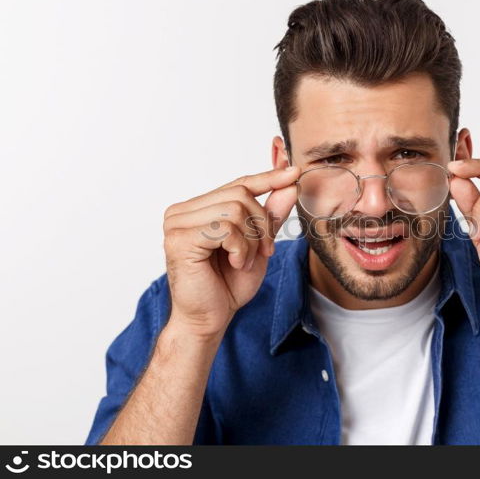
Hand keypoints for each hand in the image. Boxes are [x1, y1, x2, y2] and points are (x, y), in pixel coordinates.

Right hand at [162, 166, 300, 339]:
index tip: (293, 171)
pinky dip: (240, 248)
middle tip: (262, 251)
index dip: (267, 178)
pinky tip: (234, 263)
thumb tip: (290, 183)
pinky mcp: (179, 239)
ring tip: (243, 261)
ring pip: (235, 210)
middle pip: (240, 194)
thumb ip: (271, 215)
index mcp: (198, 209)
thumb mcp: (259, 244)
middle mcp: (183, 211)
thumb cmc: (228, 284)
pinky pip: (224, 228)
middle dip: (262, 225)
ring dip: (251, 240)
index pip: (237, 184)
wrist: (210, 318)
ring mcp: (176, 223)